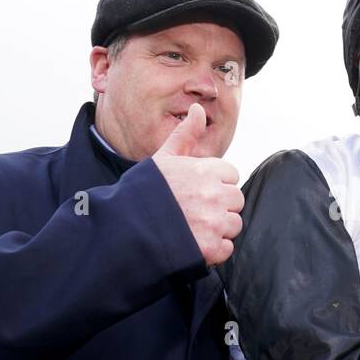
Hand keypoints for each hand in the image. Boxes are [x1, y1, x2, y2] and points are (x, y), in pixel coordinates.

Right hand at [151, 104, 243, 265]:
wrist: (124, 228)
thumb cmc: (143, 191)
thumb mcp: (164, 158)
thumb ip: (186, 134)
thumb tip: (199, 109)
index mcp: (206, 171)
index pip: (231, 175)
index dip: (215, 183)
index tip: (196, 190)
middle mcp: (214, 195)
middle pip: (236, 200)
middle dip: (220, 205)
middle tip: (193, 210)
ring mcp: (214, 222)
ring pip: (233, 224)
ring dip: (218, 228)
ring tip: (192, 227)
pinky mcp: (211, 248)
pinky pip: (227, 248)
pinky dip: (214, 249)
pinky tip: (193, 242)